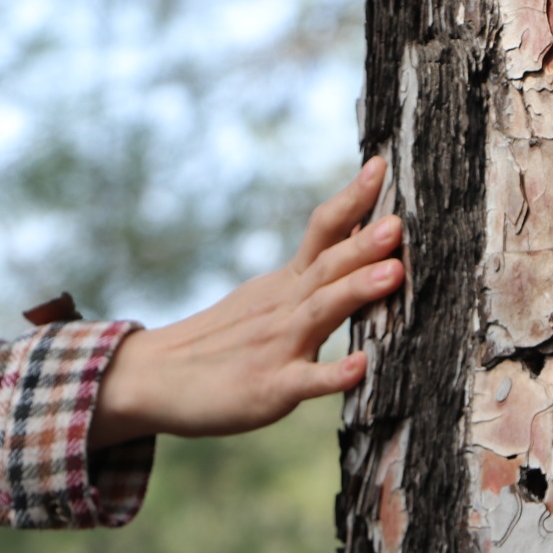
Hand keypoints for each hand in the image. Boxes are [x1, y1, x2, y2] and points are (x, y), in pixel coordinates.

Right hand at [88, 157, 402, 445]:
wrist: (154, 378)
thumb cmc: (224, 338)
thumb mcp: (269, 294)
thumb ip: (315, 266)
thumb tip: (360, 225)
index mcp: (287, 283)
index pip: (322, 231)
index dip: (351, 199)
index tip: (381, 164)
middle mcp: (284, 307)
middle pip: (326, 266)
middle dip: (364, 242)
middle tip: (399, 220)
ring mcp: (276, 346)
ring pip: (321, 313)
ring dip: (357, 290)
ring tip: (395, 272)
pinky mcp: (268, 388)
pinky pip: (305, 382)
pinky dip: (333, 374)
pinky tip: (361, 367)